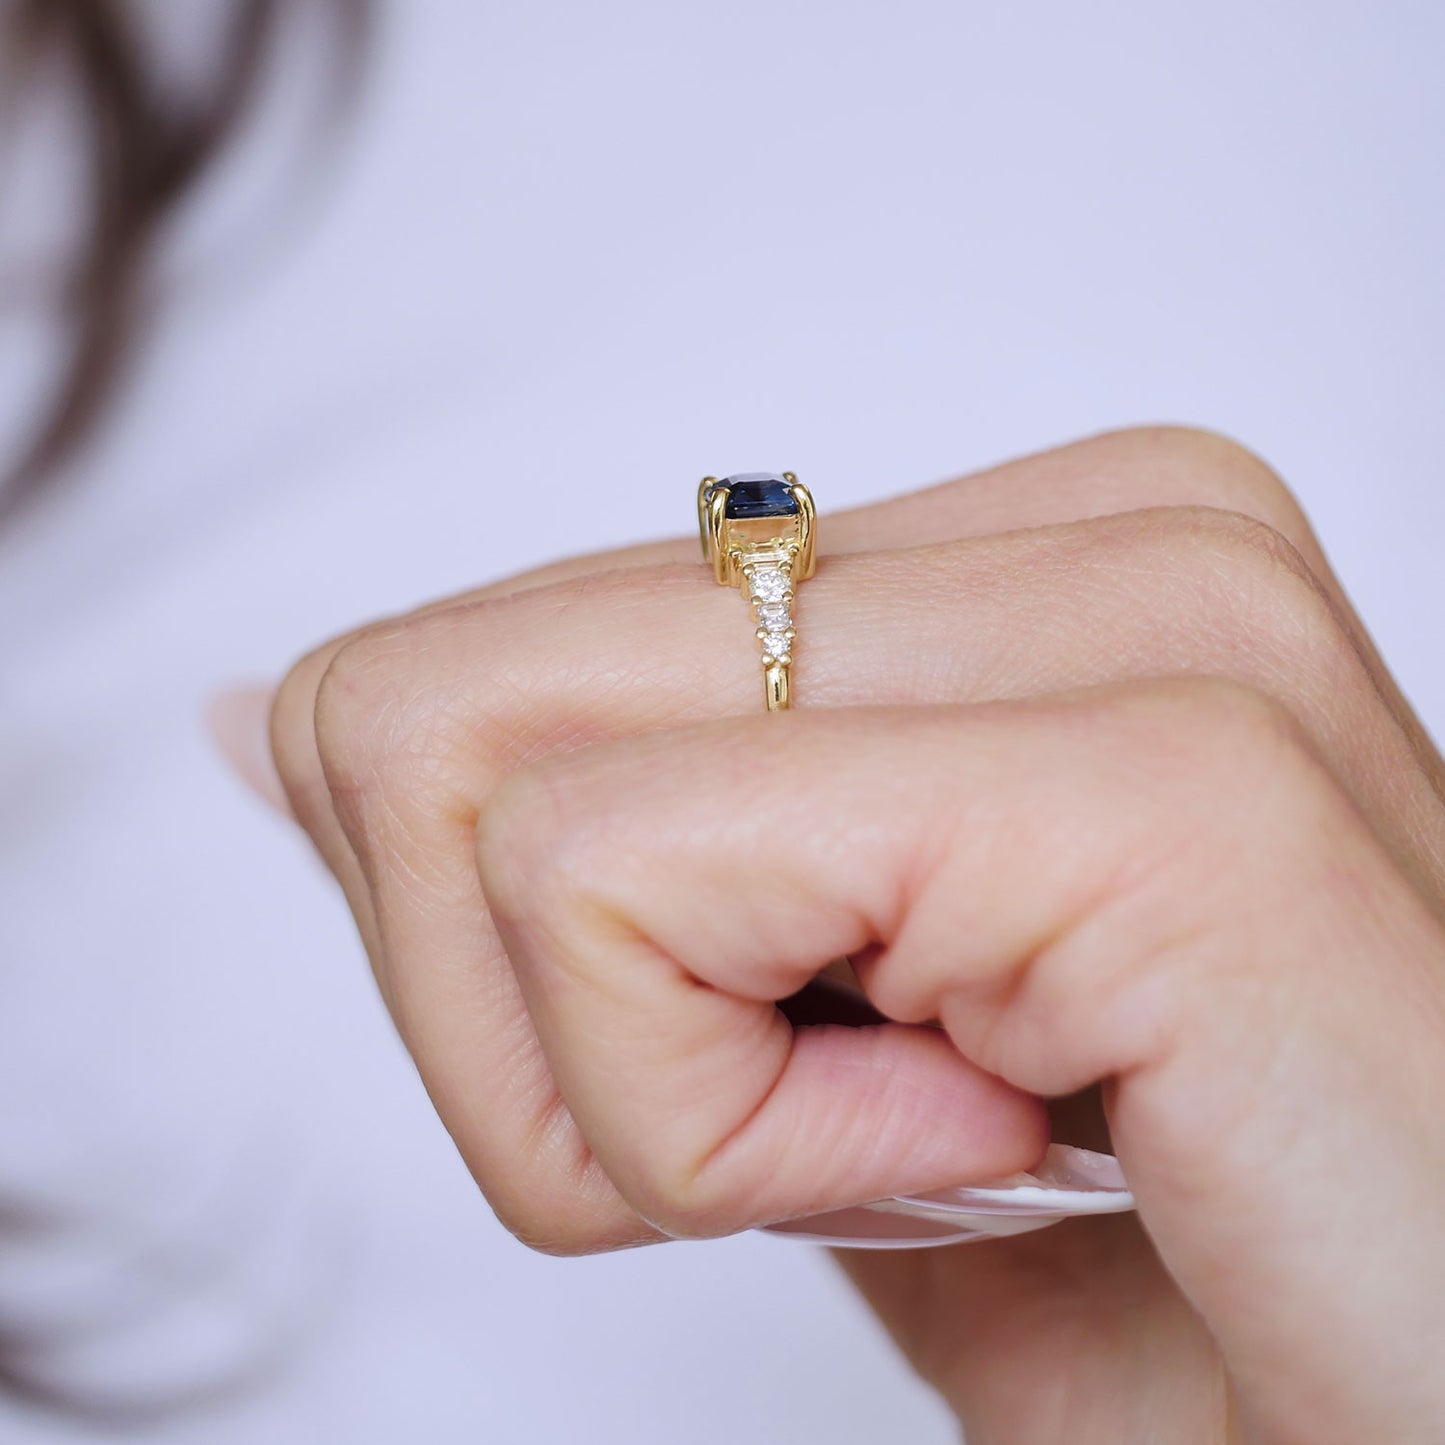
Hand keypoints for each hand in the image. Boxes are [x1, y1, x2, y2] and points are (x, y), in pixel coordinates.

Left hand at [267, 429, 1444, 1442]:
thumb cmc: (1186, 1264)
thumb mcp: (801, 1036)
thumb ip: (555, 849)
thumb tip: (271, 713)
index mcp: (1023, 559)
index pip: (494, 651)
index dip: (515, 934)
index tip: (766, 1045)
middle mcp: (1098, 536)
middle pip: (444, 702)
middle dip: (536, 1014)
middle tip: (811, 1112)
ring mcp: (1142, 620)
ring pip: (497, 794)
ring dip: (639, 1086)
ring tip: (937, 1124)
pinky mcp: (1155, 781)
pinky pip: (626, 891)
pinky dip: (730, 1129)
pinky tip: (1004, 1140)